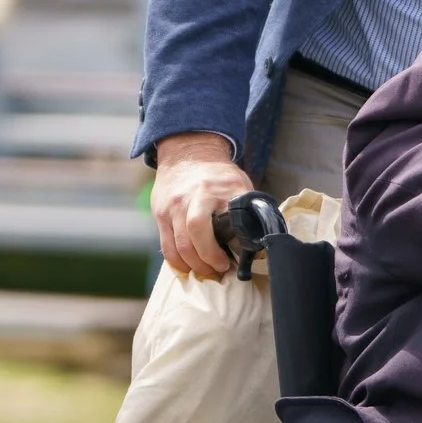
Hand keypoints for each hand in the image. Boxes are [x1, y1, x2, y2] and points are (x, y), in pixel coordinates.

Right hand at [152, 131, 254, 277]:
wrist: (188, 152)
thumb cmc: (218, 174)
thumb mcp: (240, 185)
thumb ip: (248, 210)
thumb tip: (261, 239)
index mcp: (218, 190)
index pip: (223, 222)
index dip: (225, 247)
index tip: (232, 261)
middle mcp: (193, 198)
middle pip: (195, 237)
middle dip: (208, 261)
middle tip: (219, 270)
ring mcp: (174, 206)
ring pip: (179, 247)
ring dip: (194, 265)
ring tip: (206, 270)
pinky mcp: (160, 214)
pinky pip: (166, 246)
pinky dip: (177, 262)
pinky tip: (189, 266)